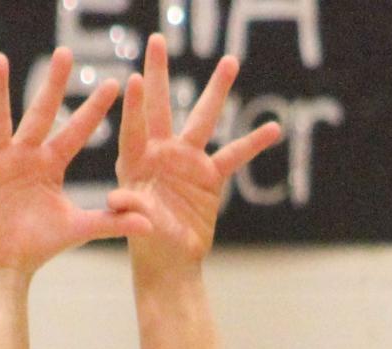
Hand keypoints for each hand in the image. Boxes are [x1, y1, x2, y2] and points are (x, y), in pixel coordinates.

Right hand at [0, 49, 146, 278]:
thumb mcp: (77, 229)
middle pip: (41, 113)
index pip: (77, 131)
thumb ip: (111, 222)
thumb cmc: (36, 245)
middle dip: (53, 84)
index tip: (115, 84)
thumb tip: (150, 224)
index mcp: (51, 163)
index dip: (94, 110)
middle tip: (65, 53)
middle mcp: (26, 155)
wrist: (2, 268)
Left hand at [117, 33, 282, 273]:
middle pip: (162, 107)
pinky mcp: (210, 175)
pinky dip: (254, 143)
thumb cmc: (145, 248)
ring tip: (230, 61)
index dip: (136, 106)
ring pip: (204, 119)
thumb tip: (118, 198)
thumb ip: (128, 211)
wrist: (169, 266)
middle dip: (159, 73)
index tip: (136, 78)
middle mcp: (160, 154)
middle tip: (156, 38)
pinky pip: (235, 154)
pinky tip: (274, 127)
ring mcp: (187, 161)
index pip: (135, 129)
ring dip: (217, 90)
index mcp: (136, 164)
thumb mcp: (134, 229)